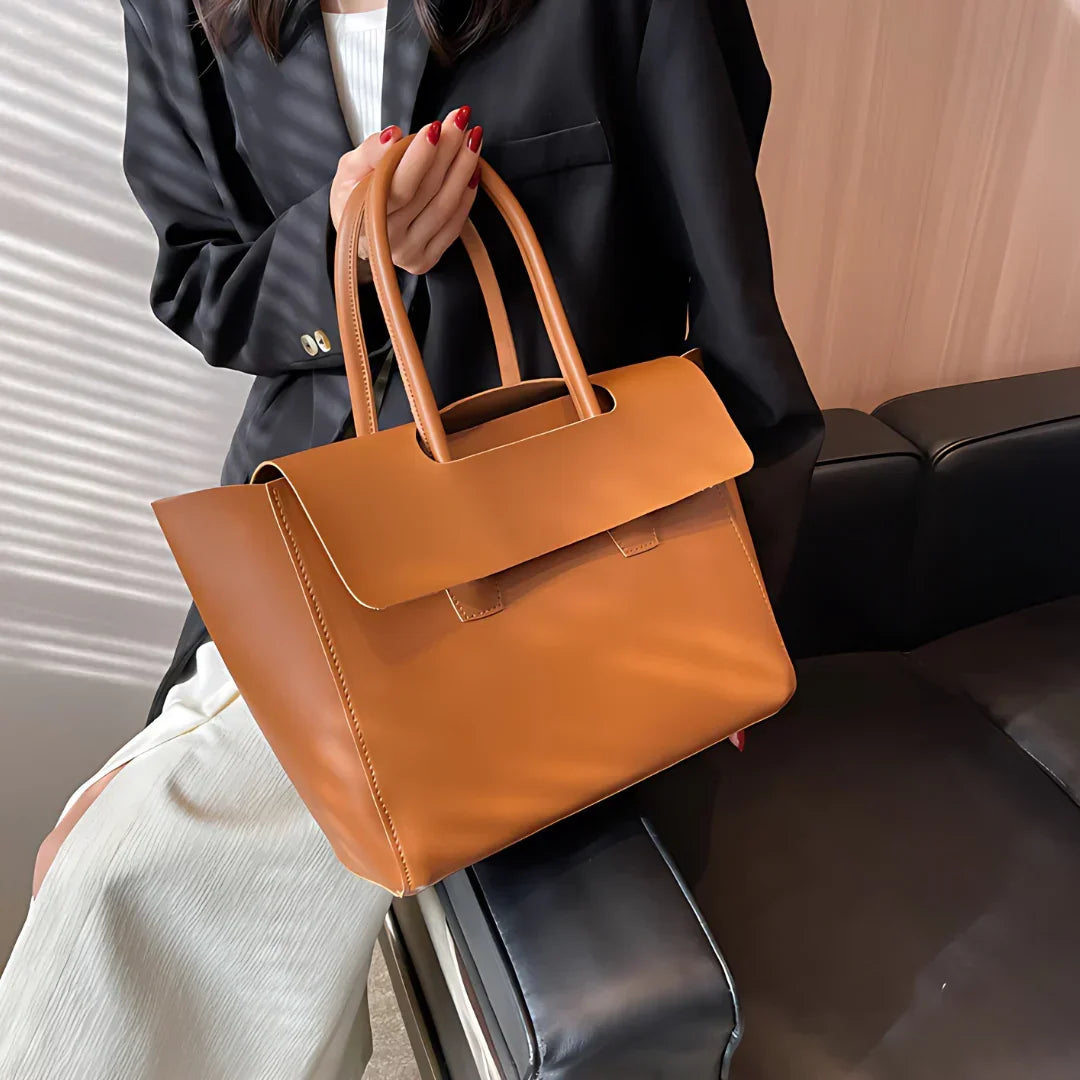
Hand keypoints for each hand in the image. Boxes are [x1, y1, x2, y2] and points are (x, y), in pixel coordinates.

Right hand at [329, 105, 483, 278]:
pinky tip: (473, 169)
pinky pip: (454, 226)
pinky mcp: (425, 261)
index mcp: (364, 216)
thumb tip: (392, 135)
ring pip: (446, 206)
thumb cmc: (354, 195)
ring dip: (464, 168)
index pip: (400, 185)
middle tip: (461, 119)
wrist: (358, 232)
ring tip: (472, 137)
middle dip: (448, 151)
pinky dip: (467, 195)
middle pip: (428, 191)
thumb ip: (369, 151)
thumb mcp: (349, 168)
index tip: (436, 127)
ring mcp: (409, 253)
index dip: (420, 157)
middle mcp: (388, 239)